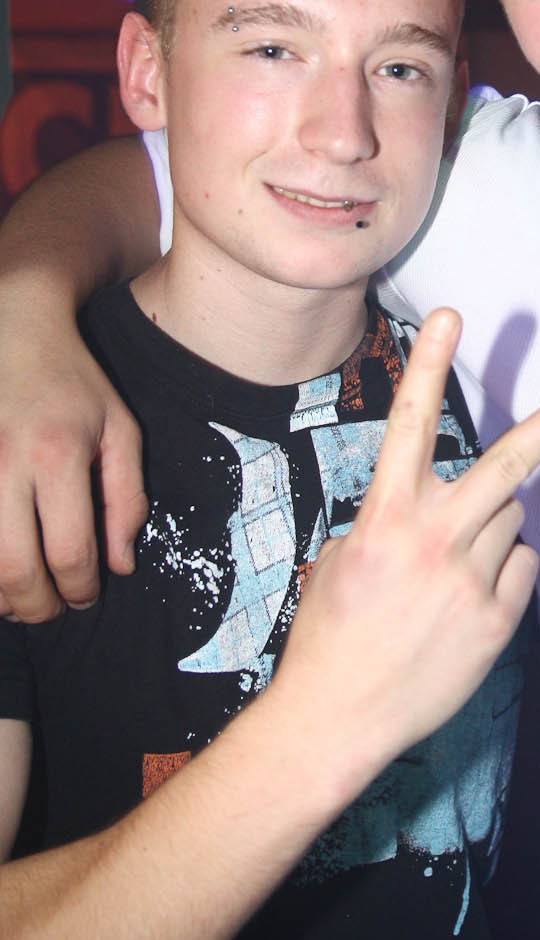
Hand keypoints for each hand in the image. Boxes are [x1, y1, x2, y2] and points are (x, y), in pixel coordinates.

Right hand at [0, 295, 147, 621]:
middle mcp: (5, 463)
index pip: (69, 551)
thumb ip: (127, 499)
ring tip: (20, 599)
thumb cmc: (73, 383)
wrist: (13, 329)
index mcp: (58, 454)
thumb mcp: (119, 430)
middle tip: (51, 610)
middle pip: (15, 568)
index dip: (81, 589)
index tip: (88, 595)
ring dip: (0, 596)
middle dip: (37, 606)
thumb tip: (120, 565)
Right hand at [270, 307, 539, 786]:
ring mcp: (471, 579)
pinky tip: (461, 601)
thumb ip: (397, 516)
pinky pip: (519, 566)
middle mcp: (435, 538)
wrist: (337, 718)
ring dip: (488, 526)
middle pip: (510, 461)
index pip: (411, 422)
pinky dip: (501, 569)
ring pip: (511, 518)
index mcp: (386, 515)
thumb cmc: (331, 630)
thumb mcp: (346, 555)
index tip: (451, 314)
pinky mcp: (497, 620)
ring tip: (442, 572)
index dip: (430, 363)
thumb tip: (445, 500)